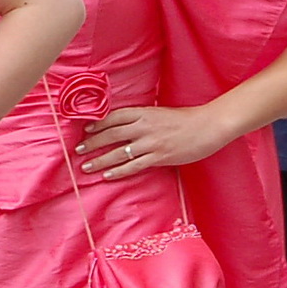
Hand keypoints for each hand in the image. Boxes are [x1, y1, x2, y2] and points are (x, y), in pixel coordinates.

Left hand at [76, 105, 231, 178]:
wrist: (208, 126)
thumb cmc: (186, 119)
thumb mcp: (160, 112)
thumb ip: (143, 117)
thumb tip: (126, 124)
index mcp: (144, 112)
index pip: (114, 117)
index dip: (98, 123)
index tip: (85, 130)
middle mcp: (144, 127)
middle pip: (112, 134)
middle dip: (92, 143)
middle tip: (78, 149)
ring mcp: (151, 143)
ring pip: (119, 152)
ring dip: (100, 160)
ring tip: (86, 166)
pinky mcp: (160, 157)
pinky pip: (134, 166)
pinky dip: (119, 171)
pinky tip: (107, 175)